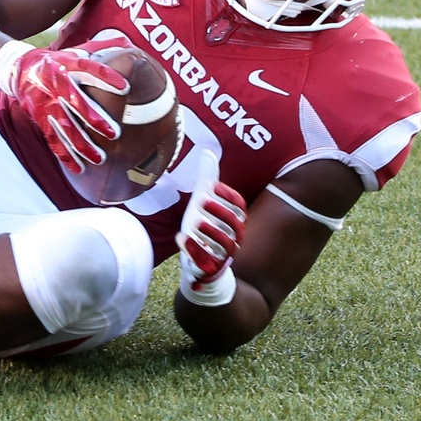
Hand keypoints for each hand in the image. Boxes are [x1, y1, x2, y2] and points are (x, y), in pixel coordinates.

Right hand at [0, 39, 130, 172]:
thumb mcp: (75, 50)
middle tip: (114, 133)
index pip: (88, 69)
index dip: (106, 78)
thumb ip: (100, 47)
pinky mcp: (40, 119)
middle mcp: (56, 84)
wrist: (19, 70)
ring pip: (64, 127)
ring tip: (101, 159)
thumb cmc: (56, 61)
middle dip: (94, 118)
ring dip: (82, 145)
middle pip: (76, 102)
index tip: (125, 87)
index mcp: (67, 65)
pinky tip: (79, 169)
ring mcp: (47, 104)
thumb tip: (127, 42)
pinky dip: (65, 155)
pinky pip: (53, 139)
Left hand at [176, 150, 246, 305]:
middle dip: (220, 212)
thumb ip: (207, 180)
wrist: (200, 266)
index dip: (227, 196)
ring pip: (226, 246)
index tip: (211, 186)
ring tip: (195, 221)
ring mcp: (222, 255)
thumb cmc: (203, 230)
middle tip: (202, 200)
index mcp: (233, 223)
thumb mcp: (202, 204)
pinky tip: (181, 238)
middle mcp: (232, 239)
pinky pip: (206, 262)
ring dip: (211, 232)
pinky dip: (194, 251)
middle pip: (235, 226)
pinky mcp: (209, 269)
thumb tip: (207, 152)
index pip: (239, 207)